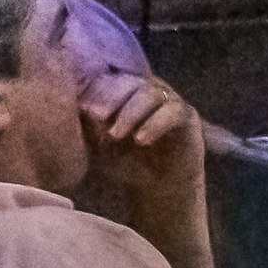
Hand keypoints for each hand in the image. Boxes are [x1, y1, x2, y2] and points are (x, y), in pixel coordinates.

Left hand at [78, 69, 204, 178]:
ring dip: (130, 112)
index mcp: (125, 91)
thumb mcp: (100, 145)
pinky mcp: (187, 116)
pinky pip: (173, 111)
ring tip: (115, 135)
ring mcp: (169, 100)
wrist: (158, 188)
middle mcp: (148, 90)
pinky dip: (155, 124)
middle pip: (129, 81)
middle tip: (96, 117)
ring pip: (150, 92)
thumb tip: (79, 106)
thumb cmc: (125, 163)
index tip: (82, 109)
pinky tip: (141, 140)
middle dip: (110, 97)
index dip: (96, 89)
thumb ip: (89, 126)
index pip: (110, 79)